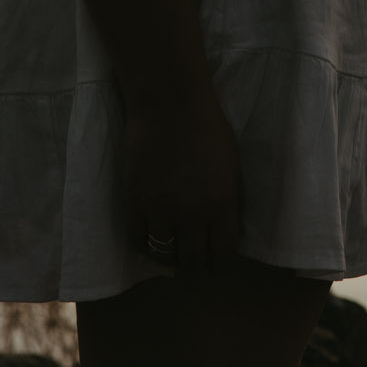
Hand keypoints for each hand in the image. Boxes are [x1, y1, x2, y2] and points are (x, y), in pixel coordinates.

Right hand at [124, 92, 241, 273]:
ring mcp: (161, 208)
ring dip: (170, 258)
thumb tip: (228, 232)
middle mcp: (193, 211)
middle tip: (194, 261)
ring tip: (173, 253)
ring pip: (164, 255)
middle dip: (196, 266)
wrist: (169, 101)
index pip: (223, 254)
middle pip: (193, 261)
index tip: (217, 261)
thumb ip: (230, 200)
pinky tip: (151, 241)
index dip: (220, 263)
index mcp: (223, 201)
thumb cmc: (207, 126)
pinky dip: (144, 246)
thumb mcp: (231, 163)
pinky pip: (137, 240)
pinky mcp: (135, 200)